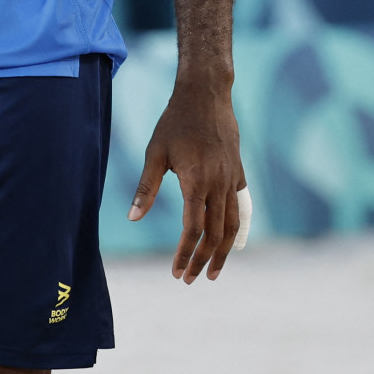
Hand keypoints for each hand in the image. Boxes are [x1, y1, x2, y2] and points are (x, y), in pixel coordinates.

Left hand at [129, 78, 245, 282]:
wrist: (207, 94)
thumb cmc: (175, 121)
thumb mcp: (155, 152)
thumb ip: (146, 187)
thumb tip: (133, 218)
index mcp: (196, 180)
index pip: (193, 228)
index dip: (184, 253)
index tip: (176, 272)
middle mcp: (218, 183)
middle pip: (215, 233)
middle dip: (202, 260)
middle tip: (190, 279)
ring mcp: (232, 178)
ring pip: (232, 224)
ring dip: (224, 252)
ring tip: (213, 272)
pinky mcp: (239, 173)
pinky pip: (241, 208)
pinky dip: (236, 229)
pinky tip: (230, 242)